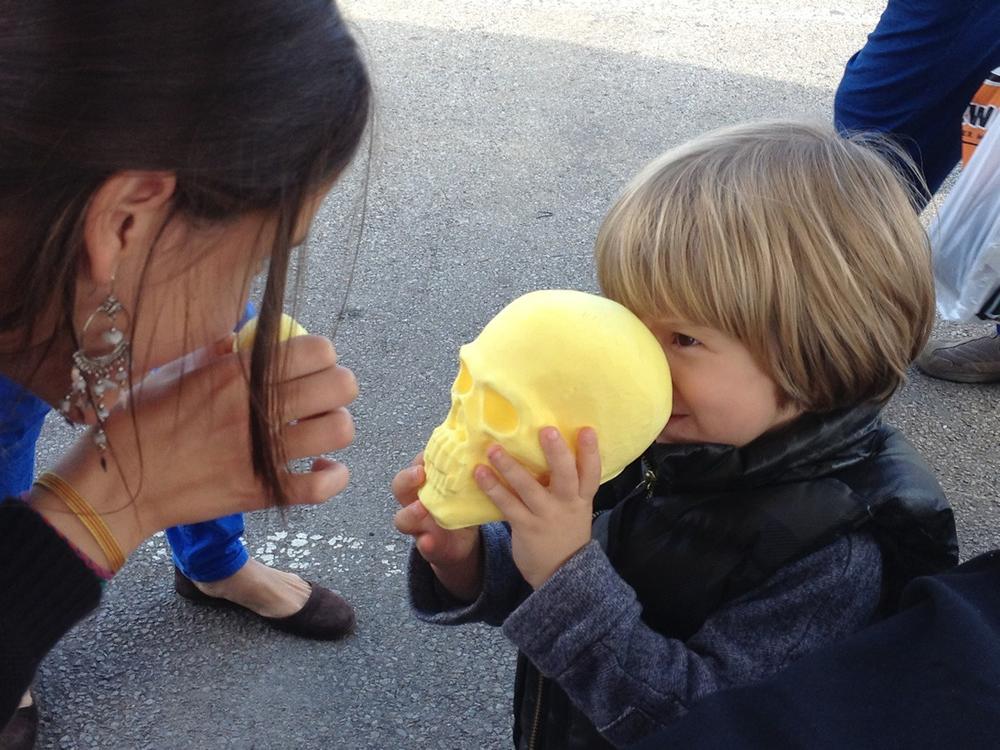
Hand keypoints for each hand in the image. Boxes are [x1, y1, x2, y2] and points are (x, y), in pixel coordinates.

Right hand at [31, 334, 356, 565]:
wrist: (116, 487)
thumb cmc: (138, 422)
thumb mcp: (171, 371)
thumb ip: (214, 352)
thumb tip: (242, 335)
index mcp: (236, 373)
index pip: (316, 350)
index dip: (323, 354)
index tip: (312, 363)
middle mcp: (256, 410)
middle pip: (340, 385)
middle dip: (340, 386)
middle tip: (323, 395)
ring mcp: (262, 454)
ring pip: (339, 430)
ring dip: (337, 426)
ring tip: (321, 429)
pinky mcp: (262, 492)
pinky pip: (322, 485)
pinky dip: (334, 476)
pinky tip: (323, 467)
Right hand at [393, 454, 481, 600]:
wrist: (462, 543)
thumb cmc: (461, 506)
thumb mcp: (464, 486)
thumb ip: (470, 469)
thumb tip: (493, 444)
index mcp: (425, 483)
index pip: (416, 464)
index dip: (420, 458)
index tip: (431, 452)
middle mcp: (416, 501)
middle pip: (400, 486)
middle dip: (407, 479)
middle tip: (420, 474)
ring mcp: (419, 525)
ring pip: (403, 518)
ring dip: (411, 513)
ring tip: (421, 509)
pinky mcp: (428, 545)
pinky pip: (422, 545)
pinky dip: (425, 543)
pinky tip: (429, 541)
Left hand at [475, 427, 599, 588]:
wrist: (560, 574)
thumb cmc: (565, 533)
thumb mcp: (576, 510)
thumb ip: (568, 486)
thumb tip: (552, 451)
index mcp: (582, 498)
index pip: (592, 473)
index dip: (591, 452)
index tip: (587, 430)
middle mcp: (567, 504)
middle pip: (566, 476)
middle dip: (557, 453)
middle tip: (547, 430)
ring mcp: (546, 516)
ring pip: (529, 487)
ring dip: (510, 466)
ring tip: (493, 449)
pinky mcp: (525, 527)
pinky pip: (507, 504)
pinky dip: (493, 487)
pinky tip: (479, 473)